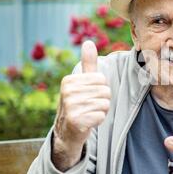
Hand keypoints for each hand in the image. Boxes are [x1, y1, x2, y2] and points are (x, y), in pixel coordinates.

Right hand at [52, 40, 110, 169]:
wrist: (67, 131)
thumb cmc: (79, 104)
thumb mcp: (82, 82)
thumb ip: (87, 63)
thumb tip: (89, 42)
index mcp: (69, 81)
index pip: (102, 79)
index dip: (100, 89)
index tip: (89, 96)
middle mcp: (67, 92)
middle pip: (105, 91)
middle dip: (102, 101)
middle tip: (89, 107)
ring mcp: (70, 106)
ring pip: (105, 104)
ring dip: (101, 111)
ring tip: (88, 114)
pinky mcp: (76, 120)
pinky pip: (101, 115)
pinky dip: (98, 120)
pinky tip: (88, 122)